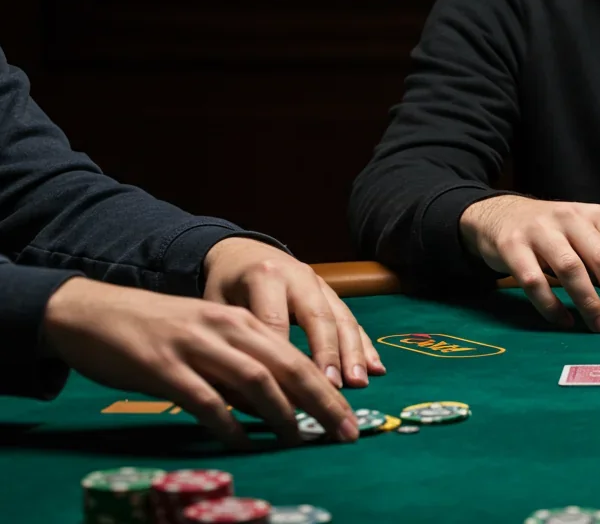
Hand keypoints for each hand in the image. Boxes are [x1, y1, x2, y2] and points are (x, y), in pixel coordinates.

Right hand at [44, 277, 359, 448]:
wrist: (93, 312)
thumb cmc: (157, 332)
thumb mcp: (209, 341)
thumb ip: (242, 369)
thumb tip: (279, 409)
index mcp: (242, 321)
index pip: (298, 357)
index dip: (329, 390)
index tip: (351, 419)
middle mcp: (227, 329)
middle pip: (289, 367)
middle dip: (323, 402)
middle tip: (345, 432)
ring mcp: (196, 346)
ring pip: (255, 380)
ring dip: (283, 414)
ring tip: (299, 440)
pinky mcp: (164, 366)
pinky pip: (205, 399)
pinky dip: (228, 423)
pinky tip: (242, 442)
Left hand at [202, 237, 382, 388]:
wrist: (243, 252)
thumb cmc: (226, 286)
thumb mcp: (216, 306)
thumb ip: (231, 339)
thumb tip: (243, 389)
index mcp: (264, 277)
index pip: (275, 321)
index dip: (282, 357)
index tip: (286, 392)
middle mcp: (298, 277)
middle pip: (318, 318)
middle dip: (328, 355)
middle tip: (334, 388)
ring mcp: (320, 284)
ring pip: (342, 318)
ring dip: (353, 353)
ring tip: (359, 382)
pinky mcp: (332, 293)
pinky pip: (353, 320)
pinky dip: (366, 345)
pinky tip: (377, 368)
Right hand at [460, 196, 599, 332]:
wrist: (499, 214)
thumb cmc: (551, 232)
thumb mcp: (582, 235)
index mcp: (595, 215)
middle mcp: (570, 218)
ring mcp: (540, 231)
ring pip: (571, 269)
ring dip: (590, 302)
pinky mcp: (512, 246)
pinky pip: (534, 282)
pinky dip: (551, 306)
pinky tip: (564, 321)